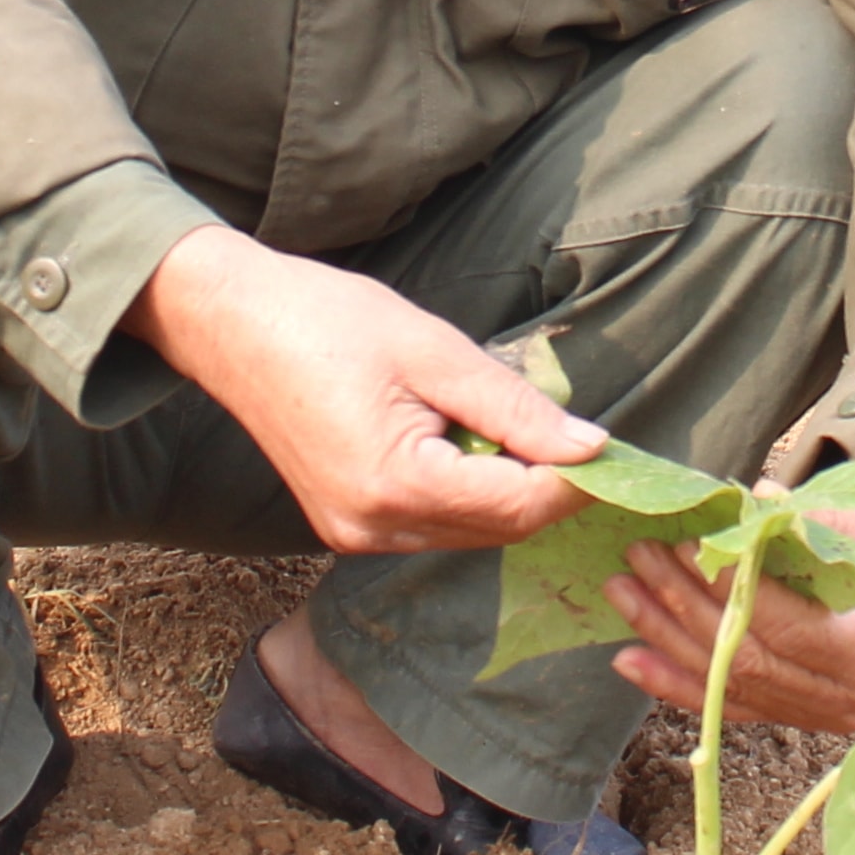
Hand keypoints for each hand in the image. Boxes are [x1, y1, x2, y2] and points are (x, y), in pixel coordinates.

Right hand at [131, 225, 600, 554]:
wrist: (231, 324)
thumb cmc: (328, 320)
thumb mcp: (434, 350)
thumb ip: (514, 408)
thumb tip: (591, 447)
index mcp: (396, 485)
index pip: (519, 504)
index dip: (579, 482)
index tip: (624, 453)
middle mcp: (375, 528)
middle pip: (498, 527)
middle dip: (550, 488)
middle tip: (590, 439)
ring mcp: (355, 535)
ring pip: (468, 529)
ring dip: (509, 489)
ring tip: (526, 430)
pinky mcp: (346, 525)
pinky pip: (432, 522)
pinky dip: (467, 490)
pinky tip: (470, 442)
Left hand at [605, 484, 854, 737]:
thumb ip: (828, 523)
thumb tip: (753, 507)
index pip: (792, 630)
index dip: (735, 592)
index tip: (692, 546)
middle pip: (751, 662)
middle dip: (686, 609)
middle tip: (640, 557)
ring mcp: (829, 718)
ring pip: (733, 688)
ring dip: (669, 641)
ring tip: (622, 593)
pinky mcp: (808, 716)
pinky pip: (735, 705)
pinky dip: (679, 683)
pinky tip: (631, 658)